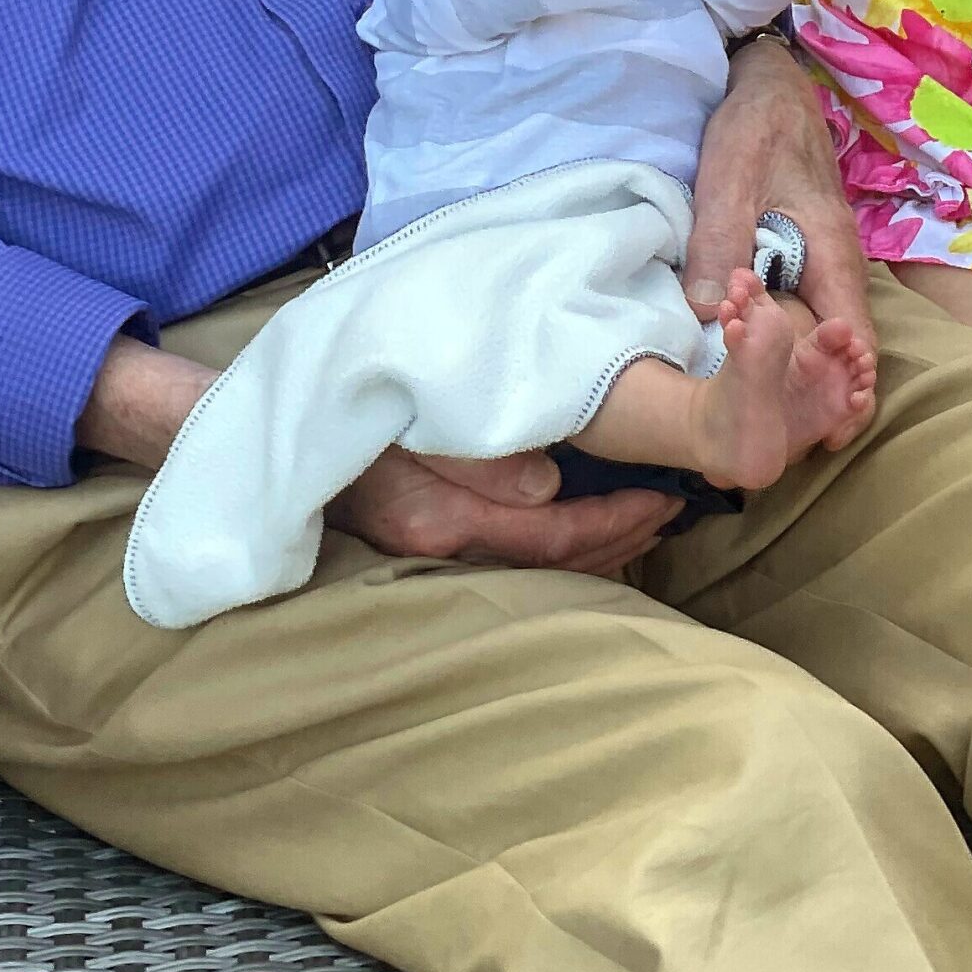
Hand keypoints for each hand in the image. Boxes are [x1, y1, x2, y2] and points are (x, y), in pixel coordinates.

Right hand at [327, 443, 680, 573]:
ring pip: (543, 566)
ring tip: (651, 517)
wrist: (294, 421)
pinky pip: (521, 550)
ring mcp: (439, 551)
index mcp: (443, 522)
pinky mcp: (437, 537)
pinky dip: (569, 538)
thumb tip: (548, 488)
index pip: (554, 539)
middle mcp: (445, 548)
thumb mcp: (419, 417)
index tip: (666, 495)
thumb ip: (482, 459)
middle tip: (677, 508)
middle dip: (622, 538)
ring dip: (603, 544)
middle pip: (557, 565)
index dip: (616, 522)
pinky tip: (597, 520)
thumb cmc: (361, 404)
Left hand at [688, 36, 876, 446]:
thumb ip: (720, 239)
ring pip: (821, 328)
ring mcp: (822, 260)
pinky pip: (803, 308)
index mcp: (831, 251)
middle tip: (784, 443)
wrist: (769, 82)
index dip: (846, 386)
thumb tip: (707, 314)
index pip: (854, 334)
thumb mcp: (730, 175)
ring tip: (766, 417)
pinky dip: (785, 338)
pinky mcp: (802, 255)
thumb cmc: (756, 126)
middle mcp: (836, 264)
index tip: (824, 433)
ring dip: (798, 367)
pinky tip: (752, 360)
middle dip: (820, 392)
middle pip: (841, 343)